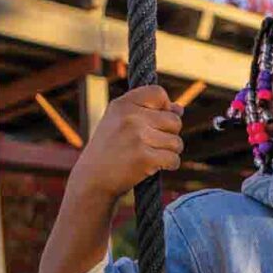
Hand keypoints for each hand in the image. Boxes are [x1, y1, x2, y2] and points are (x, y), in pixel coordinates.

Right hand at [68, 85, 182, 199]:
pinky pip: (174, 159)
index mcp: (122, 104)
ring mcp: (137, 137)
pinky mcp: (144, 157)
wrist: (93, 179)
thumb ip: (148, 111)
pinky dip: (169, 165)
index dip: (165, 107)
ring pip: (176, 142)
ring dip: (170, 152)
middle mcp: (130, 117)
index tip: (158, 120)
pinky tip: (154, 166)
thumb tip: (179, 109)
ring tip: (151, 155)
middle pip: (174, 120)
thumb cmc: (110, 151)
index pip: (158, 93)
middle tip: (152, 144)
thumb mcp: (119, 122)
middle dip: (169, 134)